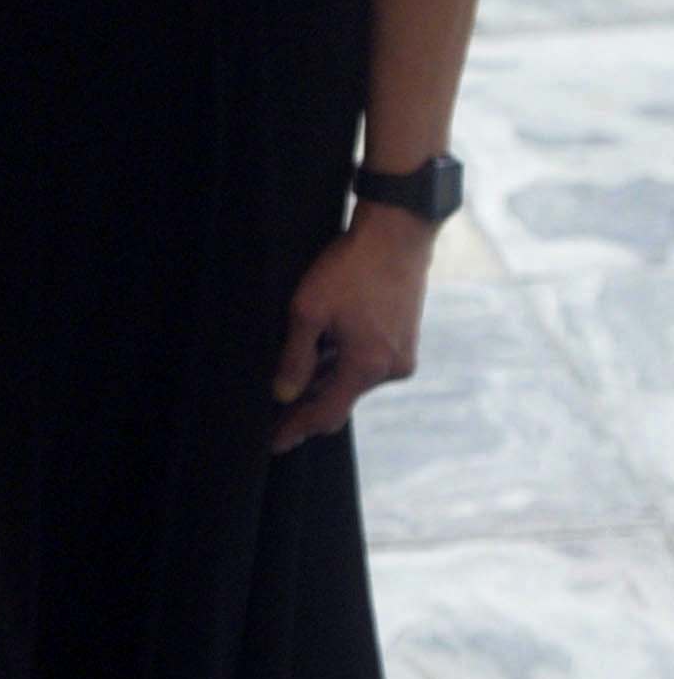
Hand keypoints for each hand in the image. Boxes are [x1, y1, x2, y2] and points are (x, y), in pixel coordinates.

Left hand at [270, 214, 433, 448]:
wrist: (397, 236)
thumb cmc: (350, 269)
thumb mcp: (308, 312)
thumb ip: (295, 358)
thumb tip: (283, 395)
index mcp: (368, 366)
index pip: (326, 413)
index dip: (297, 428)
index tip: (275, 442)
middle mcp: (391, 369)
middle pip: (340, 399)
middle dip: (307, 408)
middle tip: (276, 423)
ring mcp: (402, 356)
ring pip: (352, 381)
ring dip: (322, 384)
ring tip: (289, 387)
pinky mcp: (404, 342)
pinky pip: (365, 365)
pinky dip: (341, 366)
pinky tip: (317, 360)